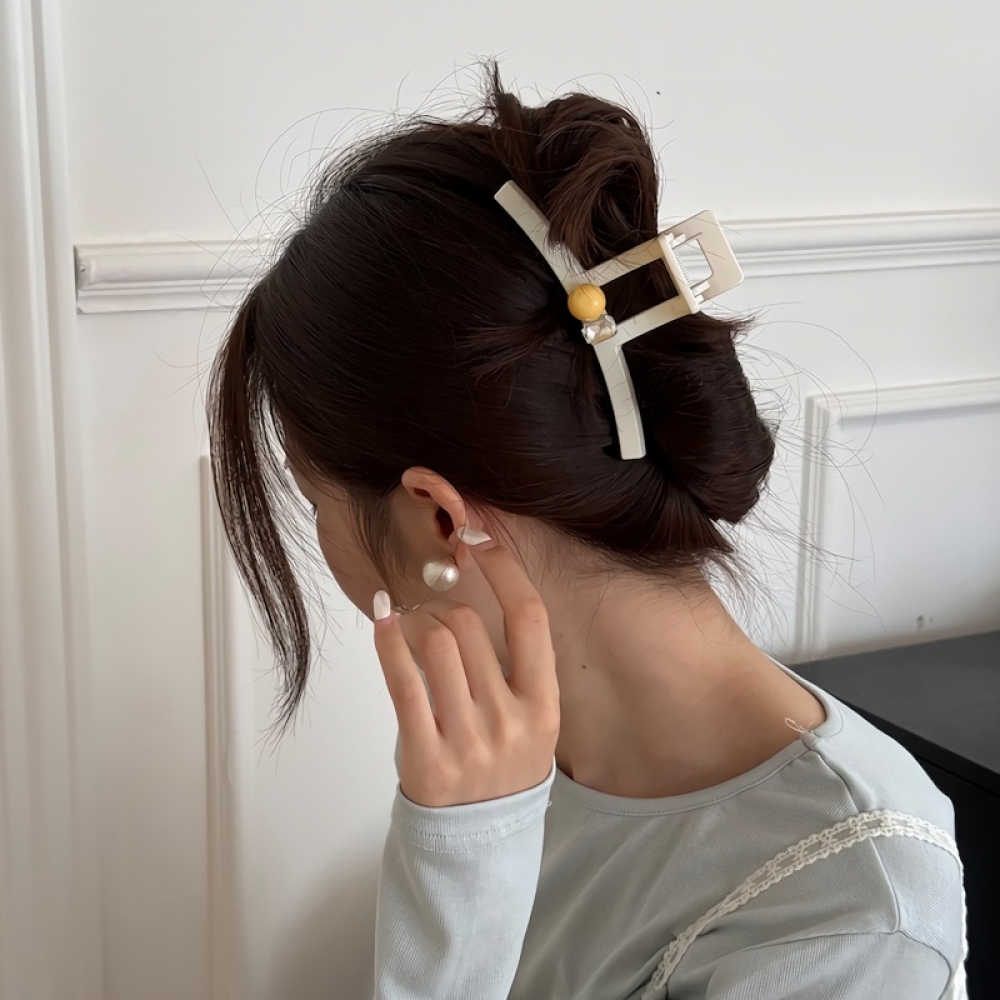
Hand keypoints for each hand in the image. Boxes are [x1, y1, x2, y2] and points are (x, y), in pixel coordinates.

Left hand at [373, 535, 560, 807]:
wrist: (477, 848)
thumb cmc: (500, 770)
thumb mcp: (528, 724)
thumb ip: (509, 670)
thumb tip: (462, 598)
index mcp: (544, 708)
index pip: (530, 618)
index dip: (505, 568)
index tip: (479, 536)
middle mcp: (511, 722)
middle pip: (471, 626)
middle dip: (443, 607)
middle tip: (431, 615)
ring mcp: (469, 743)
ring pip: (436, 644)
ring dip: (417, 623)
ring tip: (410, 629)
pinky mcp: (426, 759)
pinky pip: (403, 682)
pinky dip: (388, 642)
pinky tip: (383, 621)